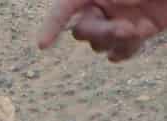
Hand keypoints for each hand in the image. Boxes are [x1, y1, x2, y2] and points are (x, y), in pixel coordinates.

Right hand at [39, 0, 166, 59]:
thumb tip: (91, 10)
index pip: (64, 9)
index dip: (51, 25)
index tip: (43, 45)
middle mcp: (102, 7)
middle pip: (82, 31)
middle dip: (100, 32)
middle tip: (122, 28)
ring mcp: (117, 22)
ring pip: (99, 44)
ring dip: (116, 41)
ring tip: (137, 29)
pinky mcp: (134, 34)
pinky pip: (118, 52)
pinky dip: (125, 51)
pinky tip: (137, 40)